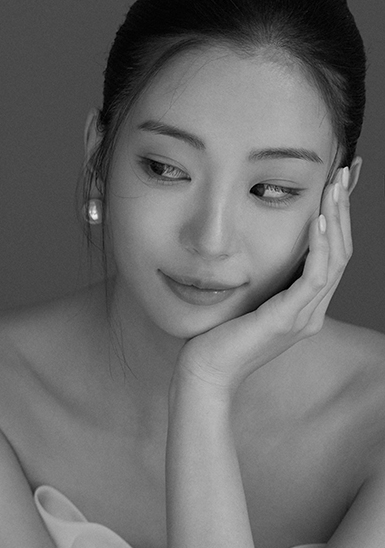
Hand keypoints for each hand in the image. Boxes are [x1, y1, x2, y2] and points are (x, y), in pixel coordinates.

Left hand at [174, 168, 351, 395]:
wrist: (203, 375)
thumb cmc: (214, 339)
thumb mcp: (245, 301)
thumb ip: (261, 281)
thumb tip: (258, 249)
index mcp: (305, 308)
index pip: (334, 256)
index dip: (339, 219)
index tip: (338, 183)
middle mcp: (311, 312)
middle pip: (343, 252)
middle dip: (343, 210)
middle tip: (344, 172)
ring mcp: (302, 318)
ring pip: (336, 260)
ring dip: (336, 219)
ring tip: (334, 186)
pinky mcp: (286, 320)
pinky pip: (313, 278)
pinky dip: (319, 247)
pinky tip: (317, 220)